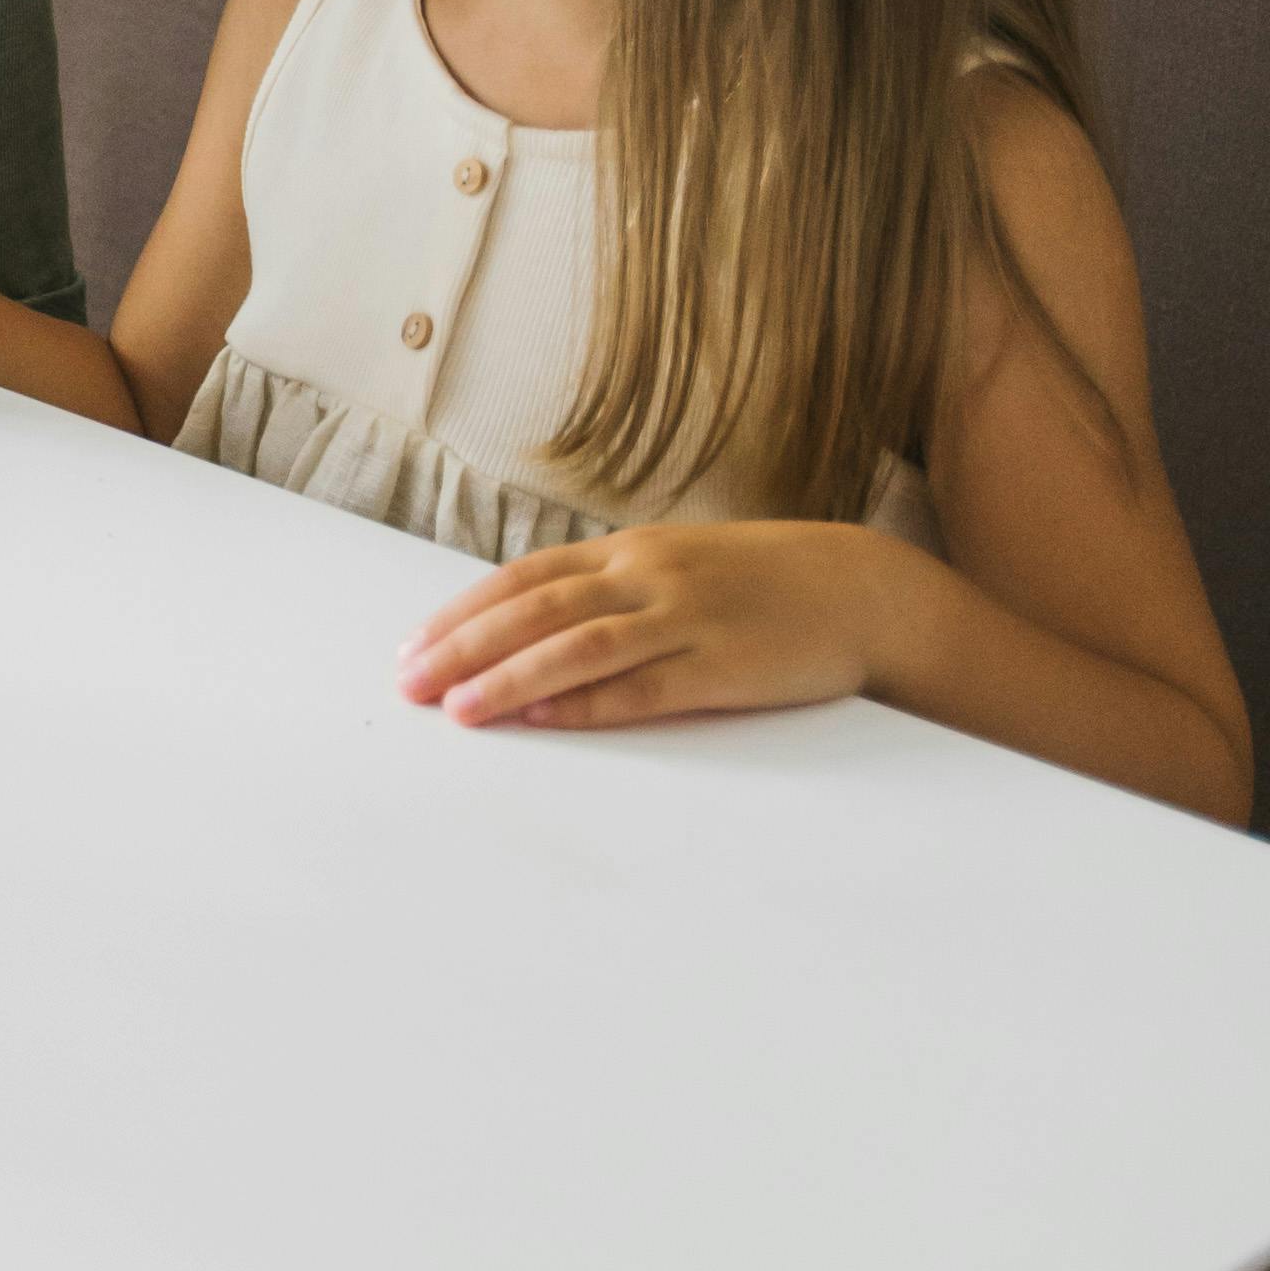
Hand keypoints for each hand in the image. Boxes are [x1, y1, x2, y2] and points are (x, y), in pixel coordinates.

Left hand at [401, 519, 904, 732]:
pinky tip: (543, 717)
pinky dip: (587, 704)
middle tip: (411, 684)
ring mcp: (685, 620)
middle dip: (465, 648)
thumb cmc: (758, 584)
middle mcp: (647, 578)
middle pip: (535, 611)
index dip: (462, 614)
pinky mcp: (722, 667)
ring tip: (460, 710)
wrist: (859, 588)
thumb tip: (528, 627)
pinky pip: (643, 688)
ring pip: (579, 646)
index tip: (413, 649)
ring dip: (511, 678)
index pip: (523, 580)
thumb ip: (608, 592)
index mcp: (628, 554)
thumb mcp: (675, 568)